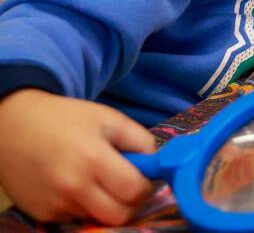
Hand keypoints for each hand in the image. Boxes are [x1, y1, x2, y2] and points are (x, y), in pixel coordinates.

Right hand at [0, 89, 154, 224]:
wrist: (14, 126)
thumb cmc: (67, 119)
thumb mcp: (110, 119)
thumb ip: (140, 141)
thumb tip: (156, 166)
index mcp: (93, 159)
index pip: (134, 192)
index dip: (146, 186)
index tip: (145, 177)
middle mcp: (73, 187)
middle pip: (119, 215)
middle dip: (130, 202)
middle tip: (127, 184)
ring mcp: (55, 204)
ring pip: (98, 217)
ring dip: (105, 203)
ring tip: (96, 178)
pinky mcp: (42, 214)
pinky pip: (76, 217)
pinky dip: (83, 205)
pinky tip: (75, 183)